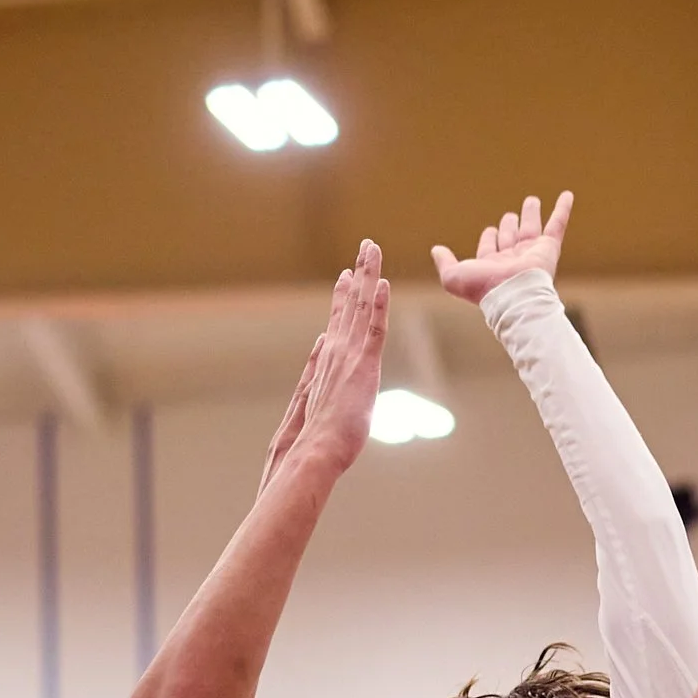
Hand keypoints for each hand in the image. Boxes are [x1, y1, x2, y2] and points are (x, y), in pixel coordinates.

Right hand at [262, 243, 388, 491]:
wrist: (314, 451)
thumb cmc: (317, 439)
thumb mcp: (318, 404)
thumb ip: (317, 375)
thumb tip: (320, 352)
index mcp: (328, 362)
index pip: (339, 321)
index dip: (343, 297)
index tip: (346, 275)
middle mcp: (336, 351)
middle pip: (350, 304)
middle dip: (358, 274)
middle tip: (364, 247)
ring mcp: (348, 355)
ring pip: (360, 307)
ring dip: (367, 276)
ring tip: (372, 249)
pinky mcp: (363, 365)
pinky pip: (373, 327)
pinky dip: (377, 304)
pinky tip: (382, 283)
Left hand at [433, 191, 572, 305]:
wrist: (512, 294)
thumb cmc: (483, 288)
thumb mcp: (453, 276)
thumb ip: (444, 263)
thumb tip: (436, 250)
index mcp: (493, 266)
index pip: (490, 247)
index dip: (489, 238)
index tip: (490, 231)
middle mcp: (512, 259)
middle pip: (511, 237)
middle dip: (510, 225)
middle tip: (510, 216)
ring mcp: (531, 253)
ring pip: (531, 229)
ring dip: (530, 214)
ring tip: (531, 201)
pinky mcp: (548, 248)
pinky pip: (558, 224)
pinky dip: (563, 209)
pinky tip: (567, 195)